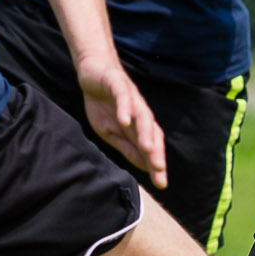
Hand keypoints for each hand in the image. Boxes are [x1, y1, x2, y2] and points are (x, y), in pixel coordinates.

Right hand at [76, 56, 167, 188]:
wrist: (93, 71)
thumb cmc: (104, 103)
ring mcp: (131, 98)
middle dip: (156, 152)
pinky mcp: (118, 85)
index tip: (161, 183)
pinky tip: (124, 121)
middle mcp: (139, 113)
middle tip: (159, 170)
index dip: (155, 164)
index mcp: (138, 126)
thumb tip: (143, 165)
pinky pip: (123, 98)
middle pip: (152, 133)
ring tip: (147, 150)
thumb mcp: (111, 131)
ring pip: (142, 117)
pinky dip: (125, 109)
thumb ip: (127, 146)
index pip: (151, 147)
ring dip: (145, 134)